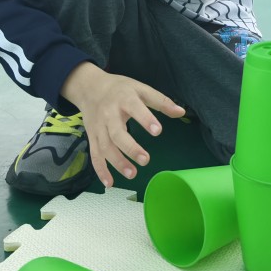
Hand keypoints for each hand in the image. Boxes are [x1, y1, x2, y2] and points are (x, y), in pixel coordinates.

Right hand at [61, 63, 185, 187]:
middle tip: (146, 160)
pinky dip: (100, 170)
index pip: (134, 108)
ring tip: (132, 174)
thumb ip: (160, 101)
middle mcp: (109, 114)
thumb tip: (181, 112)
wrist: (89, 87)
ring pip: (105, 147)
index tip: (157, 131)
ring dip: (117, 162)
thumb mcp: (140, 88)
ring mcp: (98, 127)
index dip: (145, 119)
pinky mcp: (92, 137)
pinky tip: (110, 183)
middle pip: (117, 133)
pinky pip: (95, 155)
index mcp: (124, 98)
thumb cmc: (119, 88)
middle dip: (130, 148)